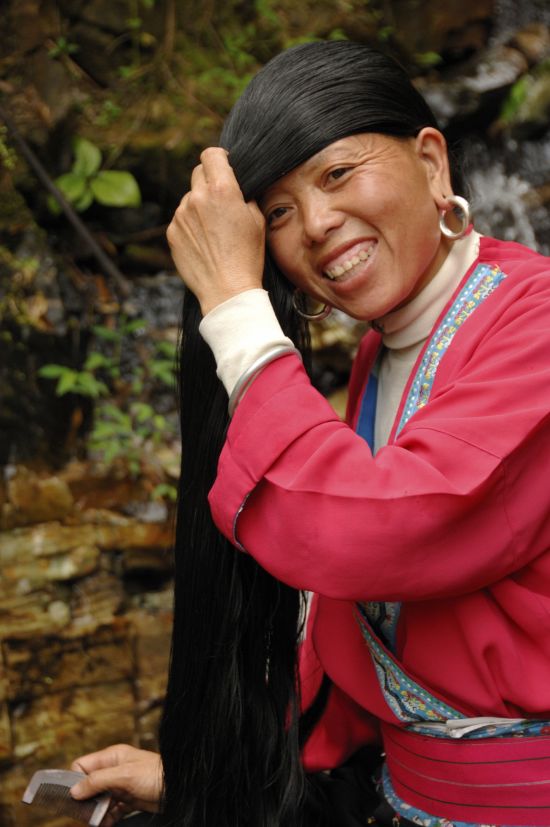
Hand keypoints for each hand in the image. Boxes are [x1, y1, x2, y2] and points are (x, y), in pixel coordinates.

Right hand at [70, 744, 161, 825]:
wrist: (178, 788)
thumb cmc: (155, 774)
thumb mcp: (124, 775)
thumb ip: (98, 780)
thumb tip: (74, 790)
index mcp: (112, 757)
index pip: (82, 765)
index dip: (75, 780)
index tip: (75, 797)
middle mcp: (114, 770)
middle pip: (89, 785)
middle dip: (86, 801)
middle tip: (85, 814)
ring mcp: (121, 785)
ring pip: (99, 800)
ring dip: (96, 812)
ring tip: (97, 821)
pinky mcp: (128, 799)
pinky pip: (111, 810)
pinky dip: (107, 818)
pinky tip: (107, 823)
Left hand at [166, 147, 265, 314]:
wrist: (226, 290)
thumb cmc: (247, 257)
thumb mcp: (257, 220)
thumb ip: (244, 195)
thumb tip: (237, 186)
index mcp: (222, 190)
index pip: (212, 155)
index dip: (219, 158)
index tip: (224, 167)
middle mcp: (197, 197)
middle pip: (198, 172)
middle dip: (209, 181)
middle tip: (221, 201)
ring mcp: (181, 215)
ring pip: (189, 198)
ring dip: (199, 206)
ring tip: (214, 231)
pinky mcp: (171, 232)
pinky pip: (181, 219)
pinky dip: (190, 225)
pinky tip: (204, 243)